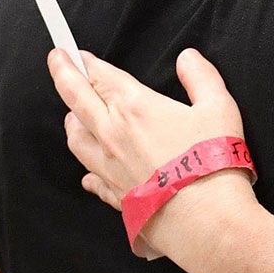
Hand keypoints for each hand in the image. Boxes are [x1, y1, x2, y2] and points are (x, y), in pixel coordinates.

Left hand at [49, 48, 254, 252]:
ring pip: (75, 139)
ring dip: (72, 121)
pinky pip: (91, 179)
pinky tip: (88, 174)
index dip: (86, 62)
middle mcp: (112, 134)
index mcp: (134, 107)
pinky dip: (87, 171)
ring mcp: (109, 167)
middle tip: (55, 60)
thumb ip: (201, 77)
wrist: (205, 219)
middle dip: (63, 75)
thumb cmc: (213, 161)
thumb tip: (188, 58)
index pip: (101, 76)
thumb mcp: (218, 107)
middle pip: (76, 99)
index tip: (75, 53)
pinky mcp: (114, 195)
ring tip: (72, 115)